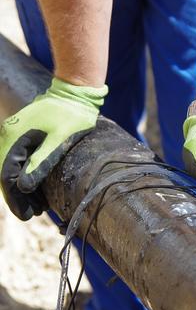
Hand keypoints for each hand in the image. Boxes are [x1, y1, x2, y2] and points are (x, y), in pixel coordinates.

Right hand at [0, 78, 107, 219]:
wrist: (75, 93)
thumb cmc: (72, 116)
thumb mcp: (60, 140)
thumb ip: (42, 162)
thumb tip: (23, 187)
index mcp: (15, 137)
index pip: (8, 175)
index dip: (16, 198)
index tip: (26, 215)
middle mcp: (9, 135)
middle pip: (7, 173)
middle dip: (19, 196)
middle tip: (33, 214)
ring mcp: (15, 134)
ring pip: (12, 167)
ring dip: (22, 188)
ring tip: (37, 206)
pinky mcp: (24, 134)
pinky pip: (19, 159)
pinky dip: (25, 175)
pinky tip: (36, 188)